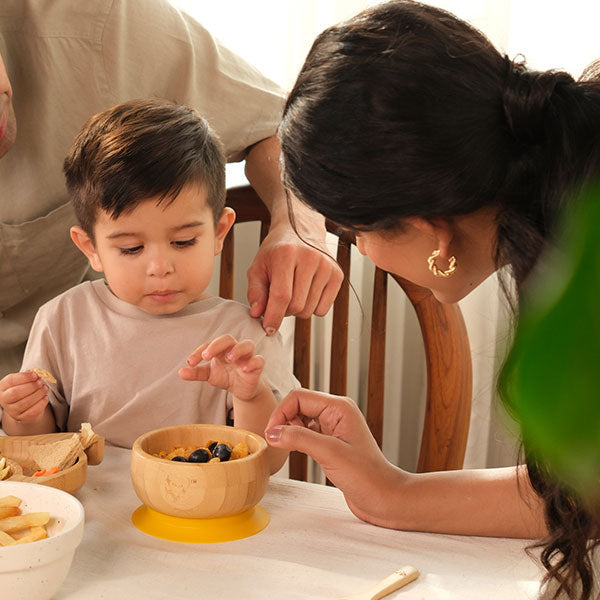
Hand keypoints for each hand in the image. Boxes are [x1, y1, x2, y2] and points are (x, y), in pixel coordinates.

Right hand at [0, 371, 48, 423]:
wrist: (24, 407)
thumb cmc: (23, 390)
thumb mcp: (22, 381)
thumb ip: (27, 376)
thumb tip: (35, 372)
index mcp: (3, 387)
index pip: (11, 381)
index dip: (24, 377)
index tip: (35, 374)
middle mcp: (4, 400)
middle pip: (16, 393)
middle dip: (31, 386)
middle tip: (40, 382)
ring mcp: (12, 410)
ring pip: (25, 402)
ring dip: (38, 394)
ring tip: (45, 388)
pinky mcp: (21, 418)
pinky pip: (32, 411)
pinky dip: (41, 403)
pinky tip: (45, 397)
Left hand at [179, 335, 266, 401]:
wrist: (242, 390)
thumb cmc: (226, 377)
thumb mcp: (209, 375)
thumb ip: (196, 373)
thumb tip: (180, 372)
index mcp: (221, 349)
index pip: (210, 344)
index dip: (199, 351)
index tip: (190, 363)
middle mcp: (234, 349)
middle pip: (228, 339)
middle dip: (216, 345)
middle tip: (206, 356)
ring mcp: (247, 356)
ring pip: (247, 344)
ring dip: (238, 349)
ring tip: (229, 358)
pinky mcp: (257, 366)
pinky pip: (258, 360)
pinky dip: (252, 362)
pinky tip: (244, 368)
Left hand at [247, 220, 342, 333]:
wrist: (300, 230)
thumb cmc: (277, 251)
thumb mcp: (258, 266)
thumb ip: (255, 291)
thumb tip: (257, 314)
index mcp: (286, 254)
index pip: (282, 295)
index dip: (273, 316)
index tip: (268, 328)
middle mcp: (310, 258)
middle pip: (296, 306)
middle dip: (284, 311)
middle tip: (280, 300)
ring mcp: (326, 266)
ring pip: (310, 310)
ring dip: (298, 310)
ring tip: (294, 293)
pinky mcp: (337, 274)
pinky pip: (323, 309)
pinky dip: (313, 308)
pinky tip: (307, 292)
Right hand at [264, 389, 404, 526]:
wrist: (384, 498)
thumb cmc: (366, 476)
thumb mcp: (329, 453)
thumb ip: (299, 439)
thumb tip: (272, 432)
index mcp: (339, 408)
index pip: (299, 397)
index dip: (281, 412)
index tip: (271, 433)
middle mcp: (336, 413)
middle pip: (298, 405)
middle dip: (283, 419)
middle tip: (273, 441)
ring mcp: (333, 427)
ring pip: (300, 418)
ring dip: (288, 429)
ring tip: (282, 446)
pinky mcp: (330, 442)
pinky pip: (306, 432)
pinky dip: (295, 439)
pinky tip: (292, 450)